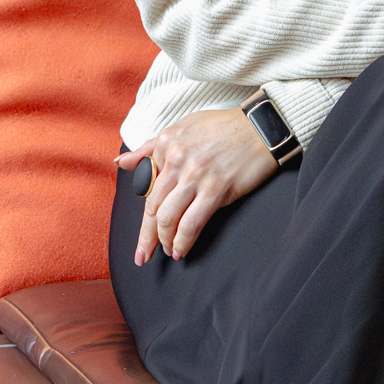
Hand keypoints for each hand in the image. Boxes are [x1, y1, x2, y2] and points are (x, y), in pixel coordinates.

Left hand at [119, 108, 276, 263]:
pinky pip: (192, 222)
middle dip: (146, 237)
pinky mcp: (216, 189)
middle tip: (143, 256)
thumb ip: (150, 148)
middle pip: (152, 206)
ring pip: (168, 217)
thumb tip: (121, 163)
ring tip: (168, 250)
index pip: (145, 187)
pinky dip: (183, 241)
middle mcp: (175, 159)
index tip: (141, 237)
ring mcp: (195, 175)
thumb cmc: (224, 127)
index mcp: (164, 144)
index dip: (142, 216)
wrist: (262, 127)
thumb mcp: (182, 128)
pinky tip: (181, 250)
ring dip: (165, 240)